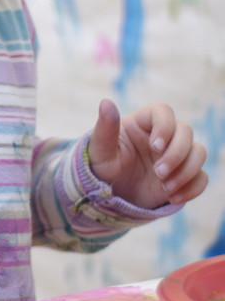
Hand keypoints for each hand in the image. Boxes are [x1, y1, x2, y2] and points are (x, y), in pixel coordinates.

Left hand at [87, 98, 207, 208]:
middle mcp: (163, 136)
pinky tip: (171, 198)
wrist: (109, 195)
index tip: (155, 147)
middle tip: (158, 173)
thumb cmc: (101, 167)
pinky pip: (201, 177)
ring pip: (199, 152)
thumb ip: (105, 128)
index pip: (164, 112)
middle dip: (176, 154)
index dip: (165, 127)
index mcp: (142, 123)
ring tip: (165, 187)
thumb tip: (106, 102)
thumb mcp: (99, 150)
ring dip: (187, 170)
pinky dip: (192, 188)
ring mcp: (175, 156)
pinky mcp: (183, 176)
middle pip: (185, 131)